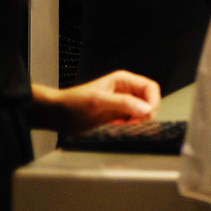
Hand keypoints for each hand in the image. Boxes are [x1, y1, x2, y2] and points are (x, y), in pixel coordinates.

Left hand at [33, 72, 160, 134]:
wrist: (57, 114)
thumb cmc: (74, 102)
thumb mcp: (99, 100)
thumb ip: (124, 103)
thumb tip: (147, 109)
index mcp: (124, 81)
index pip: (150, 88)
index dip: (153, 101)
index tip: (147, 115)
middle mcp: (126, 91)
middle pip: (149, 101)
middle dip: (146, 113)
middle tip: (135, 124)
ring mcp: (122, 105)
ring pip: (142, 113)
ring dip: (138, 122)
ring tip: (125, 127)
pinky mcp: (117, 117)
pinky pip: (133, 121)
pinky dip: (131, 127)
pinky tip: (119, 129)